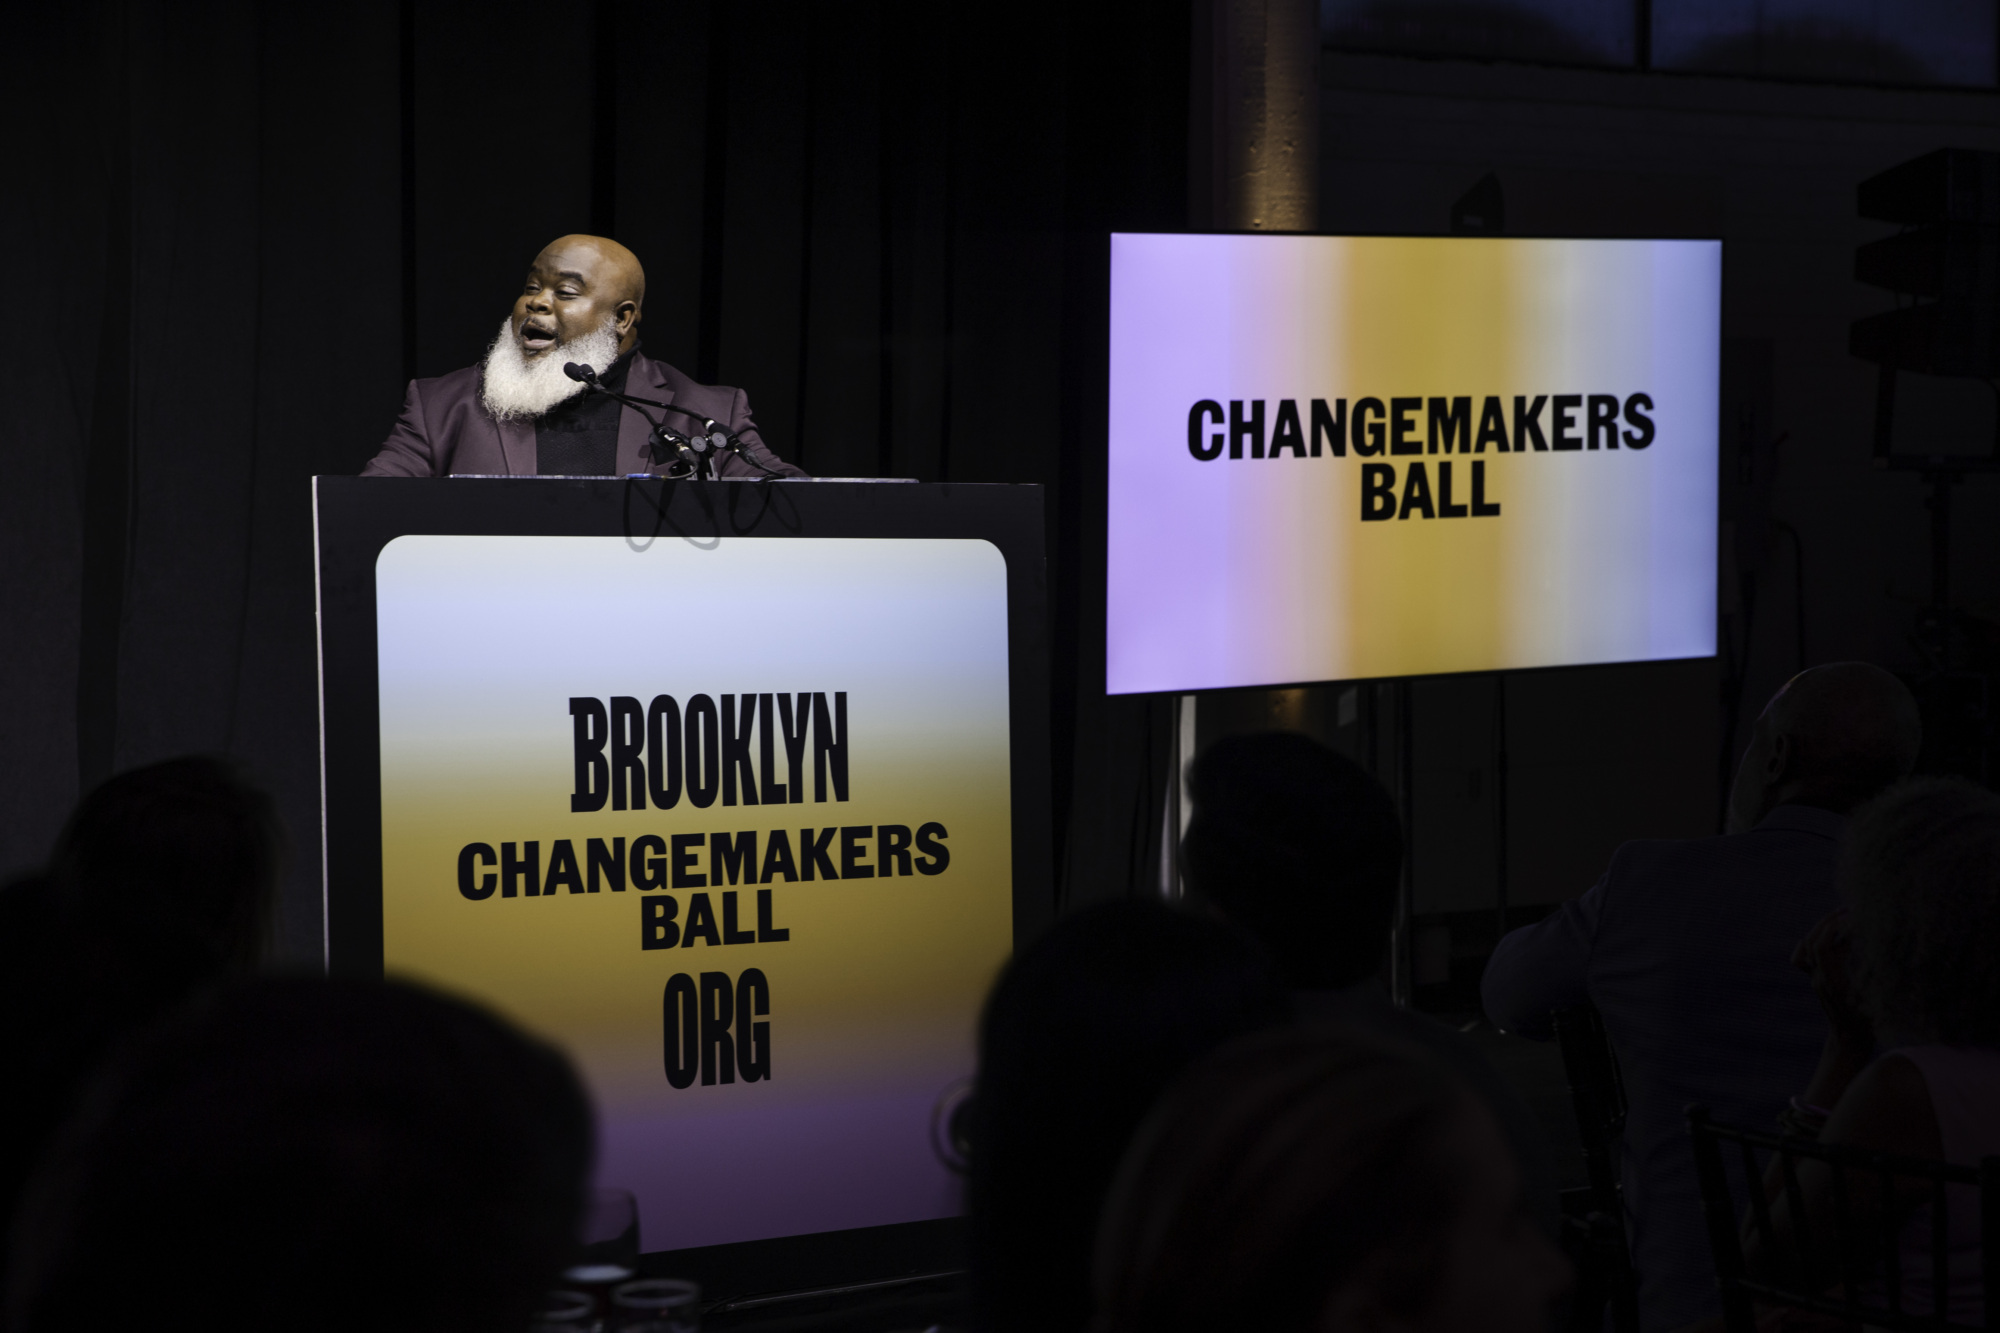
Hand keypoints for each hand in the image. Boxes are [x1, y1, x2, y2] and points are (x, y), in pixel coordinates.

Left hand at [1793, 908, 1872, 1053]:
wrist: (1849, 1040)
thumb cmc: (1869, 1023)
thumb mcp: (1878, 999)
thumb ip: (1880, 978)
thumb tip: (1889, 951)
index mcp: (1833, 981)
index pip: (1821, 948)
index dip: (1833, 930)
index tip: (1852, 919)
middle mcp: (1819, 978)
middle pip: (1812, 943)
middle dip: (1828, 923)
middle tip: (1848, 911)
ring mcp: (1815, 978)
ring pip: (1807, 948)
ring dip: (1823, 929)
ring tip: (1843, 918)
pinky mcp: (1817, 979)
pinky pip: (1804, 958)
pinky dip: (1814, 942)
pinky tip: (1831, 936)